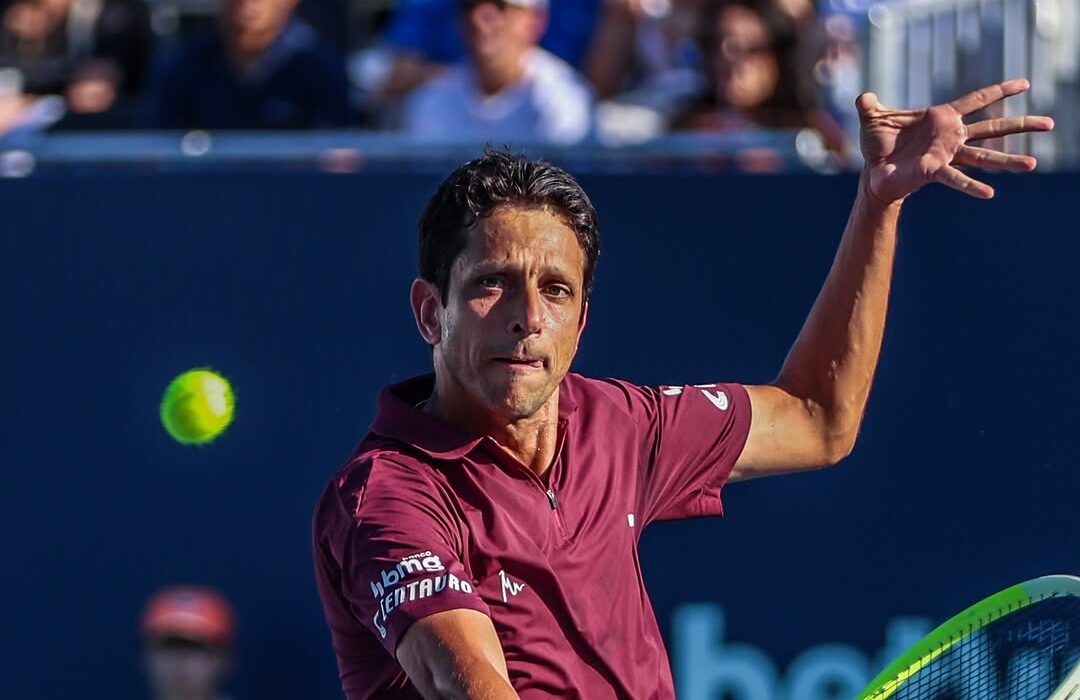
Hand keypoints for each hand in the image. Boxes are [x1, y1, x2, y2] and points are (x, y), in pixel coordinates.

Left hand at [857, 79, 1053, 202]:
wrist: (872, 173)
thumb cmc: (878, 146)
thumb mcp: (872, 118)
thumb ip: (869, 104)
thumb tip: (862, 96)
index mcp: (942, 117)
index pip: (977, 100)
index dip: (1000, 91)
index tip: (1025, 84)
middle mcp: (951, 136)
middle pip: (993, 127)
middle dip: (1021, 124)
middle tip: (1050, 123)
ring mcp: (946, 155)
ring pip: (984, 156)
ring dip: (1007, 161)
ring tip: (1033, 164)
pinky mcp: (935, 171)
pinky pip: (957, 179)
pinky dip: (972, 186)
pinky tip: (991, 193)